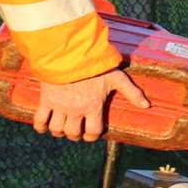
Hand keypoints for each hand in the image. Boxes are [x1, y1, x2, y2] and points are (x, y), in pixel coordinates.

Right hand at [33, 69, 150, 141]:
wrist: (67, 51)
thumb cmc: (93, 64)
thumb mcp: (115, 76)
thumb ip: (131, 92)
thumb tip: (147, 106)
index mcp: (93, 106)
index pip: (93, 132)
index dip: (92, 136)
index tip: (91, 133)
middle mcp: (75, 110)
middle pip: (74, 133)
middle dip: (76, 134)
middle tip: (77, 129)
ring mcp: (59, 106)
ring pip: (57, 129)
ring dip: (59, 131)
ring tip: (62, 126)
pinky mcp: (45, 99)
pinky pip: (39, 120)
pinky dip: (40, 126)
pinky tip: (43, 127)